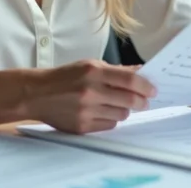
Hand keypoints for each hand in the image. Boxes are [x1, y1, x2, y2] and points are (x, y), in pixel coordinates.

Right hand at [29, 60, 156, 133]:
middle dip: (141, 101)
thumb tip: (140, 72)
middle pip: (129, 100)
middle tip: (144, 100)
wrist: (37, 94)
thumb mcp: (89, 65)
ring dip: (124, 110)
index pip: (129, 80)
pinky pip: (109, 125)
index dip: (145, 86)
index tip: (153, 89)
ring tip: (117, 104)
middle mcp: (90, 91)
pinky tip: (103, 111)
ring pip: (121, 115)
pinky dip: (111, 119)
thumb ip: (115, 70)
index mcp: (93, 72)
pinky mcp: (82, 126)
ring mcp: (86, 111)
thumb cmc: (65, 77)